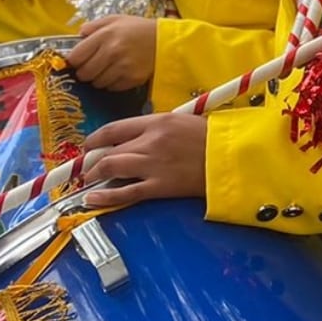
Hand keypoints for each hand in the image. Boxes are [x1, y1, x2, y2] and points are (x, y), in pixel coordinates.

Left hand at [66, 16, 158, 90]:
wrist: (166, 40)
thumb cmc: (138, 29)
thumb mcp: (115, 20)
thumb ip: (93, 26)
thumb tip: (78, 36)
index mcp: (104, 36)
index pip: (75, 57)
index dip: (74, 61)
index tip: (77, 61)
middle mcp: (112, 52)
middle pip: (84, 73)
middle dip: (85, 72)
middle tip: (92, 67)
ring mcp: (123, 67)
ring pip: (97, 83)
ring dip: (99, 78)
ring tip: (108, 69)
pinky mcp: (132, 79)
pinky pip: (112, 88)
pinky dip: (112, 83)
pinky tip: (119, 73)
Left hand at [80, 112, 207, 208]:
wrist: (234, 157)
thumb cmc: (214, 138)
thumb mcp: (183, 122)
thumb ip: (157, 129)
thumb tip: (135, 140)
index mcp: (157, 122)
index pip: (114, 129)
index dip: (95, 140)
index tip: (89, 147)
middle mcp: (150, 141)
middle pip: (108, 151)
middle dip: (92, 162)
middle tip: (88, 169)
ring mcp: (153, 164)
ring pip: (111, 168)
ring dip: (95, 175)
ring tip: (90, 182)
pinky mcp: (160, 186)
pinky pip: (125, 192)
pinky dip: (105, 196)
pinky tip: (92, 198)